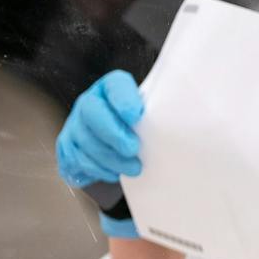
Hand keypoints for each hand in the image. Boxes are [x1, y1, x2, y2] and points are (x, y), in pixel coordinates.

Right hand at [55, 70, 143, 237]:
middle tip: (133, 149)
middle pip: (92, 113)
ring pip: (86, 141)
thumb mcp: (147, 116)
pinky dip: (99, 169)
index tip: (137, 116)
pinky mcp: (66, 148)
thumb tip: (191, 118)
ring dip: (110, 158)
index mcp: (110, 89)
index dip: (124, 99)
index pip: (115, 86)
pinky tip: (114, 172)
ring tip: (133, 168)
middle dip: (113, 133)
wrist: (110, 145)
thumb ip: (158, 114)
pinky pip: (78, 161)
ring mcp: (74, 126)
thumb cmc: (136, 129)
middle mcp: (88, 102)